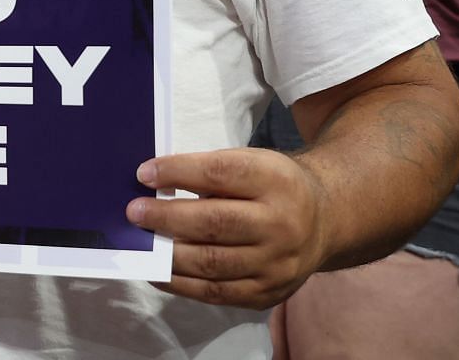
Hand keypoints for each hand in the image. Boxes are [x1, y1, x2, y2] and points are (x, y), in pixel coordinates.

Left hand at [127, 148, 326, 308]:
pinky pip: (217, 293)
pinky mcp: (268, 294)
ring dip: (169, 254)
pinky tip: (158, 272)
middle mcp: (281, 224)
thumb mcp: (253, 163)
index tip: (144, 174)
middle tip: (134, 212)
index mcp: (276, 180)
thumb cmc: (273, 186)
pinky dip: (182, 284)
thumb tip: (153, 185)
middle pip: (215, 223)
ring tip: (143, 243)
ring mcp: (277, 265)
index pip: (220, 174)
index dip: (179, 173)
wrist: (324, 221)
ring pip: (213, 264)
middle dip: (167, 218)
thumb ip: (210, 173)